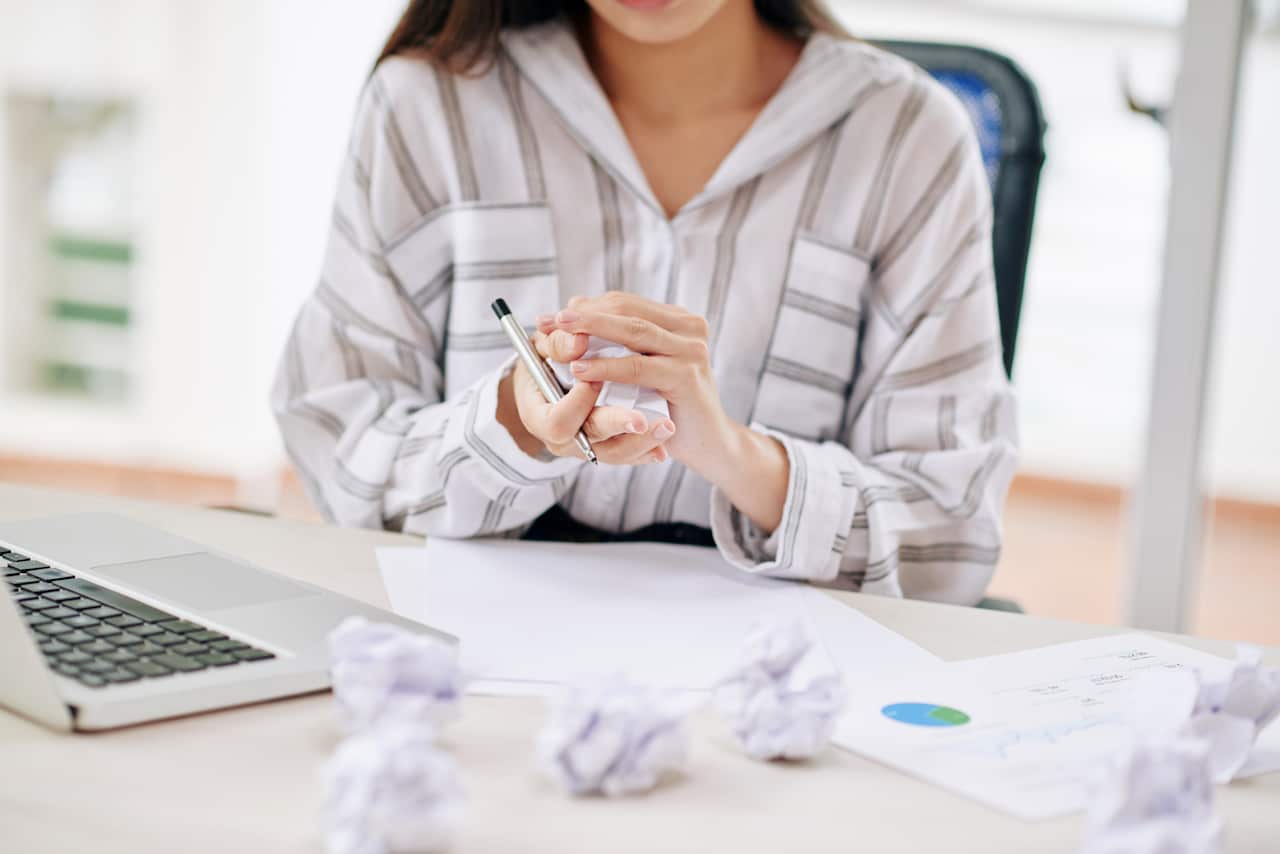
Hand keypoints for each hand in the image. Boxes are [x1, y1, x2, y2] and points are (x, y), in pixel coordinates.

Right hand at [495, 324, 675, 465]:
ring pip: (615, 453)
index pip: (558, 422)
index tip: (593, 380)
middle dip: (617, 425)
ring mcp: (588, 447)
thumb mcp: (540, 350)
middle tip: (642, 420)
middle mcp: (564, 438)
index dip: (577, 403)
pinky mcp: (608, 448)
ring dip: (642, 442)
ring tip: (667, 427)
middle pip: (591, 438)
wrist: (547, 387)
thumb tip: (579, 339)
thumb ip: (557, 345)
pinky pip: (630, 454)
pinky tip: (664, 447)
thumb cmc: (543, 363)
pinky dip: (648, 449)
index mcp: (539, 417)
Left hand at [536, 293, 730, 472]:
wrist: (707, 442)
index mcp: (678, 320)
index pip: (623, 303)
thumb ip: (618, 340)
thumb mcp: (641, 368)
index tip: (550, 317)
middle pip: (627, 309)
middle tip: (550, 320)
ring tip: (560, 336)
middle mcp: (689, 328)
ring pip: (633, 331)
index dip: (585, 307)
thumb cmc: (670, 406)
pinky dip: (607, 366)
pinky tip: (581, 370)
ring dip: (592, 332)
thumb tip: (576, 305)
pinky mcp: (687, 375)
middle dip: (584, 315)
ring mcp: (691, 349)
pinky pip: (638, 367)